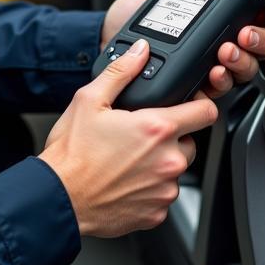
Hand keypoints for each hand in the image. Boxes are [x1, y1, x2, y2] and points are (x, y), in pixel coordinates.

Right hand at [40, 39, 217, 236]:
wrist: (59, 198)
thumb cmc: (72, 153)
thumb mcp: (90, 100)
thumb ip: (121, 72)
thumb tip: (139, 52)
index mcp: (157, 128)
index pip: (206, 112)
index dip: (199, 104)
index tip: (188, 105)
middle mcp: (168, 161)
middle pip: (190, 141)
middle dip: (171, 136)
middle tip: (139, 134)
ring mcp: (164, 190)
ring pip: (176, 169)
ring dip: (160, 162)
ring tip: (127, 159)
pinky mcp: (157, 213)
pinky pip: (163, 194)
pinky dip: (149, 187)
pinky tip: (125, 179)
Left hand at [100, 0, 264, 100]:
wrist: (103, 45)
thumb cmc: (125, 23)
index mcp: (213, 19)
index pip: (253, 14)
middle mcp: (217, 44)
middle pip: (258, 46)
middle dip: (261, 37)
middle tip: (246, 31)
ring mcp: (209, 67)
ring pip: (245, 69)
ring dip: (242, 59)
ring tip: (227, 50)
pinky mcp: (195, 87)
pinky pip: (219, 90)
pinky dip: (221, 80)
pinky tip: (214, 71)